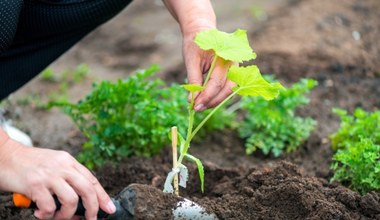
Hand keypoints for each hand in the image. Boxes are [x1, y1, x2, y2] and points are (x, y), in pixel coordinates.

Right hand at [0, 133, 115, 219]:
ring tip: (57, 217)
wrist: (5, 155)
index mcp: (68, 161)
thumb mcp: (53, 163)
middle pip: (87, 189)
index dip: (102, 195)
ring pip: (71, 200)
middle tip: (90, 219)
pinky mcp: (35, 184)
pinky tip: (40, 213)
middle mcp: (62, 166)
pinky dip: (47, 215)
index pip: (92, 179)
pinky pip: (49, 206)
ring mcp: (49, 175)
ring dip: (66, 215)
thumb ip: (67, 176)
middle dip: (92, 208)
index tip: (109, 207)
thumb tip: (80, 198)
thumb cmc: (29, 163)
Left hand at [182, 28, 234, 110]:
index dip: (206, 96)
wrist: (202, 31)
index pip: (217, 82)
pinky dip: (218, 95)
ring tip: (201, 106)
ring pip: (229, 90)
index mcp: (224, 57)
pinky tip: (206, 100)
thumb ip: (193, 79)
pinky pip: (227, 88)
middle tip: (197, 109)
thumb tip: (192, 100)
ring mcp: (236, 68)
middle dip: (212, 101)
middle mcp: (234, 63)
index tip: (194, 106)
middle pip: (227, 89)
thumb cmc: (196, 43)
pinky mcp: (232, 73)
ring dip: (216, 101)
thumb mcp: (191, 59)